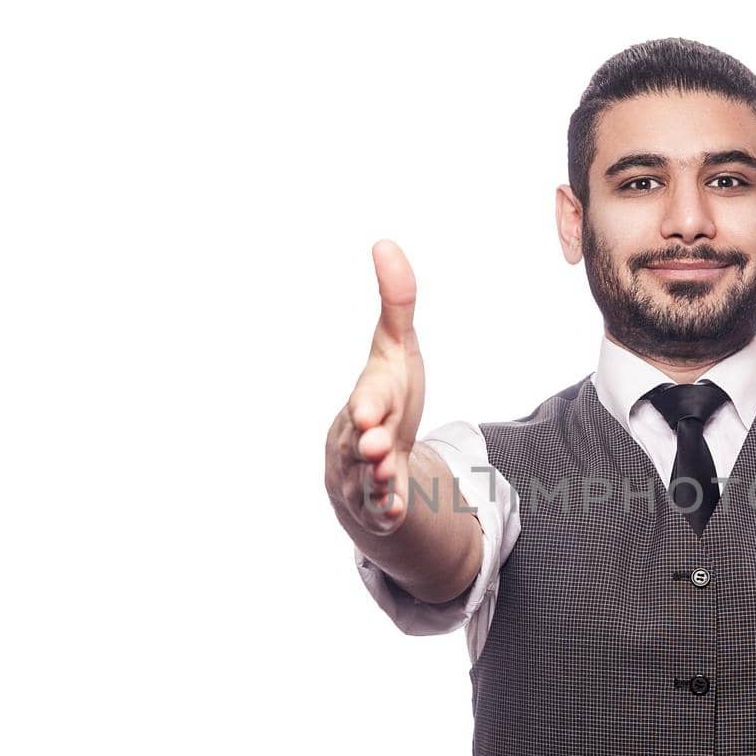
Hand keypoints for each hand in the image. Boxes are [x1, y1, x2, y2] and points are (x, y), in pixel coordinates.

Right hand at [327, 239, 425, 534]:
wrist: (375, 453)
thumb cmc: (387, 395)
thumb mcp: (396, 349)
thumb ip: (396, 303)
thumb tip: (384, 242)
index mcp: (366, 399)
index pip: (367, 400)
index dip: (369, 403)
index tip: (370, 407)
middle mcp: (357, 437)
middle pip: (360, 443)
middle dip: (367, 443)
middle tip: (376, 442)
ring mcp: (364, 474)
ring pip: (366, 481)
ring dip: (377, 481)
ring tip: (390, 479)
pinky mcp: (377, 504)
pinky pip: (379, 511)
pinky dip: (386, 511)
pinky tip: (397, 512)